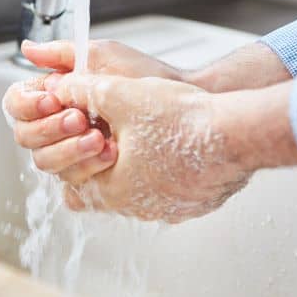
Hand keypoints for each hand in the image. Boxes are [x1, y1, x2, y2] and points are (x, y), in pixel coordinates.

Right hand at [2, 40, 184, 179]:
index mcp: (51, 97)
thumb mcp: (102, 57)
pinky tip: (109, 161)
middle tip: (81, 119)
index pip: (16, 105)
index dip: (29, 105)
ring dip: (71, 152)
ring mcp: (72, 153)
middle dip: (52, 130)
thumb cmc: (142, 76)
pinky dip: (85, 176)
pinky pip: (71, 189)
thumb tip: (27, 49)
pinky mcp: (91, 176)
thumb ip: (61, 54)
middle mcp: (56, 127)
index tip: (54, 99)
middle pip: (26, 137)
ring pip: (46, 164)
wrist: (177, 102)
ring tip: (103, 139)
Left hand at [50, 74, 253, 223]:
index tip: (88, 124)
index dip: (74, 143)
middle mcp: (136, 208)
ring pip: (136, 186)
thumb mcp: (118, 95)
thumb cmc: (181, 120)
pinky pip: (167, 189)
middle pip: (103, 182)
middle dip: (102, 154)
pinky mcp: (192, 204)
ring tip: (146, 132)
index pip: (72, 174)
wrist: (237, 134)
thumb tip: (58, 87)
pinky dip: (164, 170)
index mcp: (111, 190)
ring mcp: (167, 209)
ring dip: (134, 163)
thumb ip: (82, 91)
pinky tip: (173, 144)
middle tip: (113, 128)